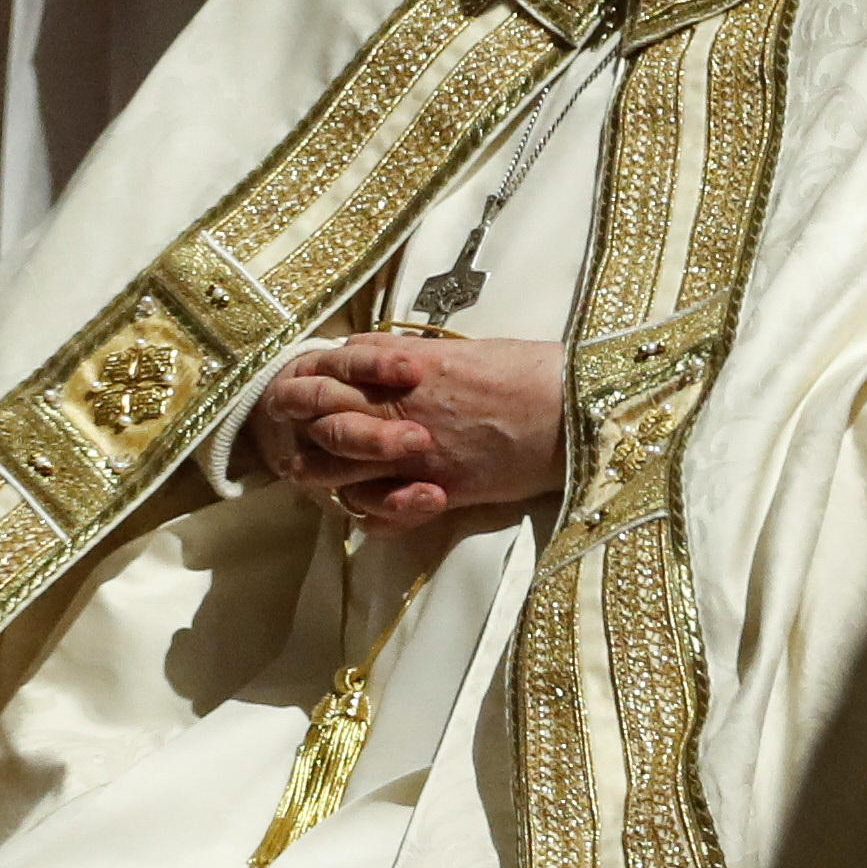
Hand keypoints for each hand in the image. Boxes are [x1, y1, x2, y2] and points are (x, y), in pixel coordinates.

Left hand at [251, 335, 568, 532]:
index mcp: (405, 369)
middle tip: (293, 440)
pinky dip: (368, 517)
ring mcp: (416, 455)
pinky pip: (381, 514)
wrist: (573, 409)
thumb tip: (388, 359)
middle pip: (324, 422)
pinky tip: (367, 515)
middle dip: (302, 430)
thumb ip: (416, 357)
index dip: (309, 382)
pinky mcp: (440, 491)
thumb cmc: (529, 371)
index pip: (331, 372)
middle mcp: (401, 410)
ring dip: (325, 476)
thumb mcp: (464, 351)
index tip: (305, 391)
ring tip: (317, 480)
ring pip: (341, 471)